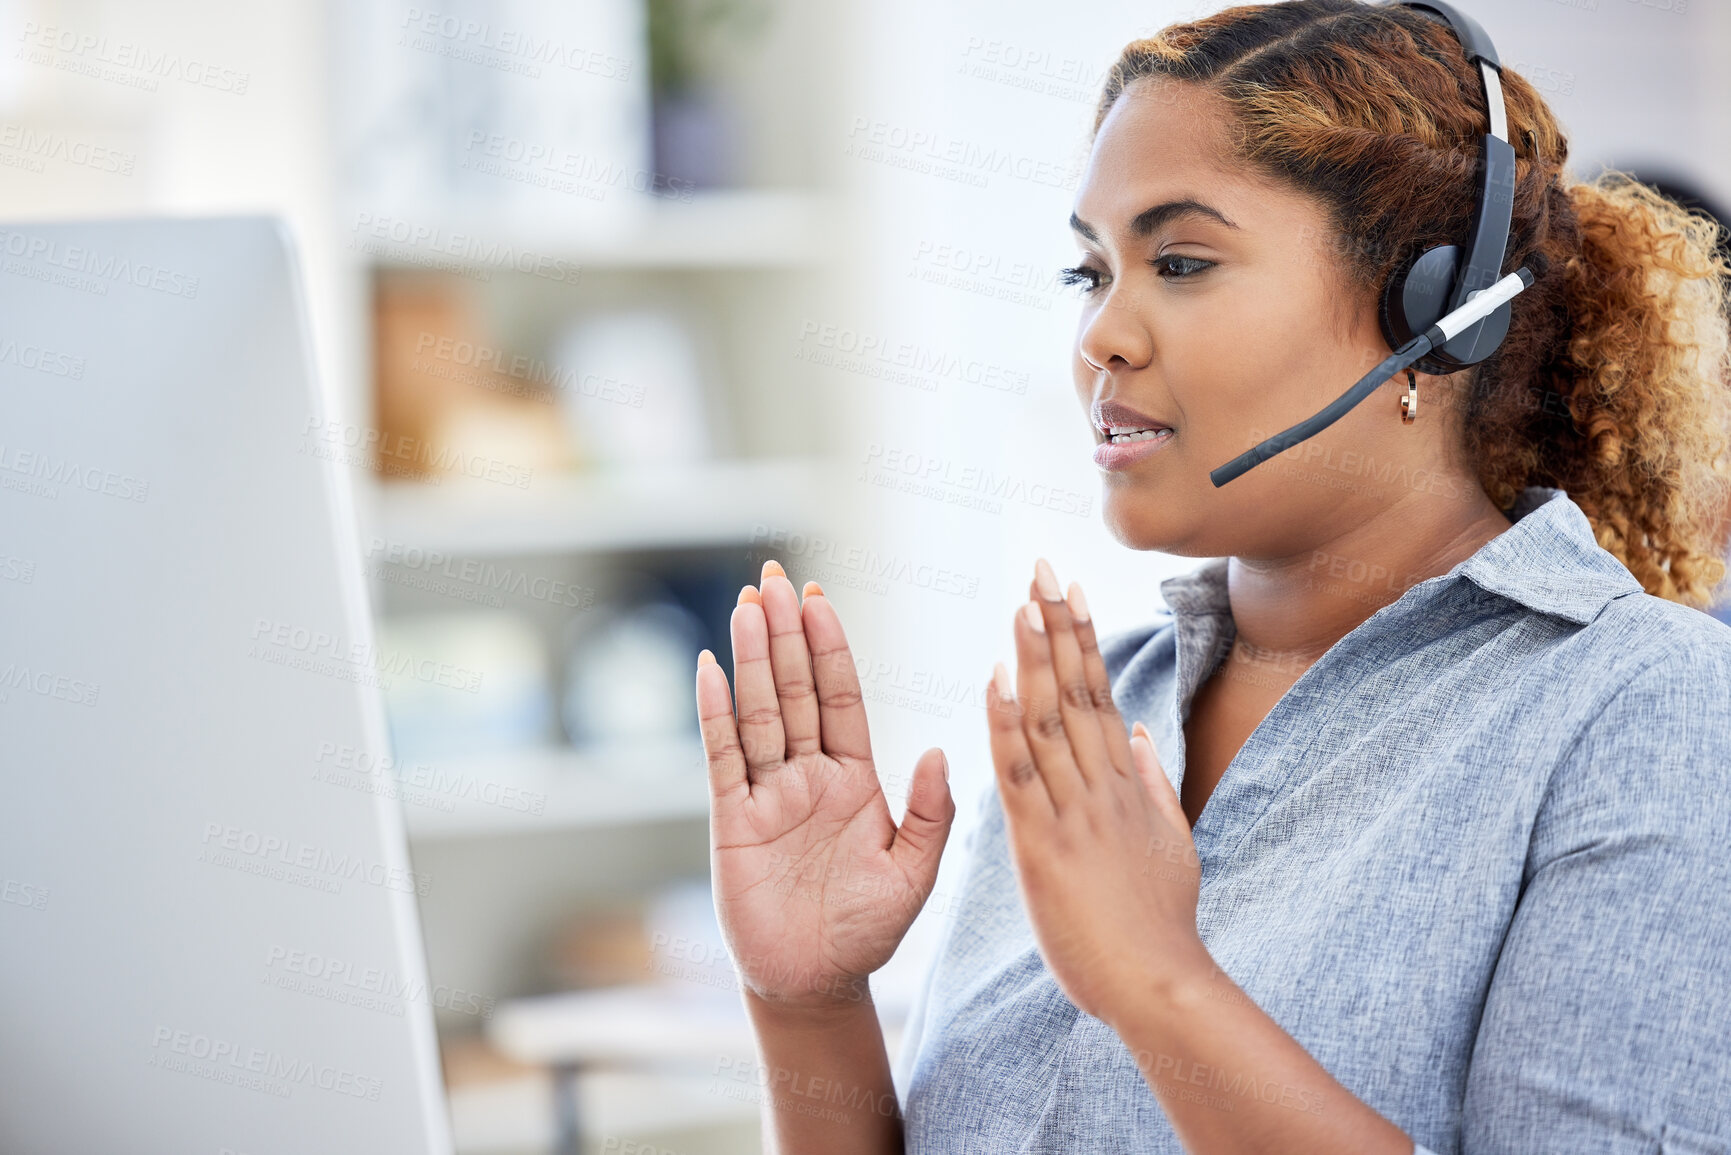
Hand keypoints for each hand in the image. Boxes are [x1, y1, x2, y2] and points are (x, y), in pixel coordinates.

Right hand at [696, 560, 955, 1016]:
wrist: (816, 983)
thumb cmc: (867, 929)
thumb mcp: (916, 872)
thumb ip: (931, 813)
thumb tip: (935, 749)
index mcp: (854, 779)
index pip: (840, 698)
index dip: (830, 648)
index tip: (819, 598)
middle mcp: (807, 776)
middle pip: (795, 690)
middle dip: (786, 633)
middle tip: (774, 576)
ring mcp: (767, 794)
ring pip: (759, 712)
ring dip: (753, 658)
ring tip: (746, 602)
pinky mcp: (732, 821)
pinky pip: (721, 758)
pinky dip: (714, 714)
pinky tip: (708, 669)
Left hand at [985, 557, 1206, 1024]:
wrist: (1160, 984)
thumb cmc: (1159, 925)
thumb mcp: (1171, 844)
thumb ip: (1152, 784)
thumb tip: (1138, 733)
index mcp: (1124, 784)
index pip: (1098, 695)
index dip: (1082, 640)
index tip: (1070, 591)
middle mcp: (1100, 786)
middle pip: (1076, 692)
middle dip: (1057, 626)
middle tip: (1041, 567)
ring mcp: (1074, 812)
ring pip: (1049, 721)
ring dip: (1033, 658)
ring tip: (1019, 602)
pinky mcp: (1044, 845)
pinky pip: (1020, 776)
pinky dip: (1006, 726)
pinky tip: (995, 681)